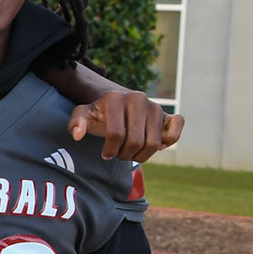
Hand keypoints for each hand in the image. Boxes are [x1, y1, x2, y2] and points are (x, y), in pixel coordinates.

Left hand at [68, 90, 182, 161]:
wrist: (118, 105)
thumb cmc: (100, 114)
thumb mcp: (84, 116)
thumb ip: (76, 123)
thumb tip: (78, 135)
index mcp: (115, 98)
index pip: (115, 134)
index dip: (110, 150)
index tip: (105, 154)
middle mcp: (138, 99)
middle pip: (136, 141)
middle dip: (125, 154)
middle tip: (119, 154)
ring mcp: (155, 106)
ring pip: (155, 143)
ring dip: (142, 155)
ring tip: (132, 153)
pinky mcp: (169, 115)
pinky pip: (176, 131)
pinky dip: (167, 142)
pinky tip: (156, 145)